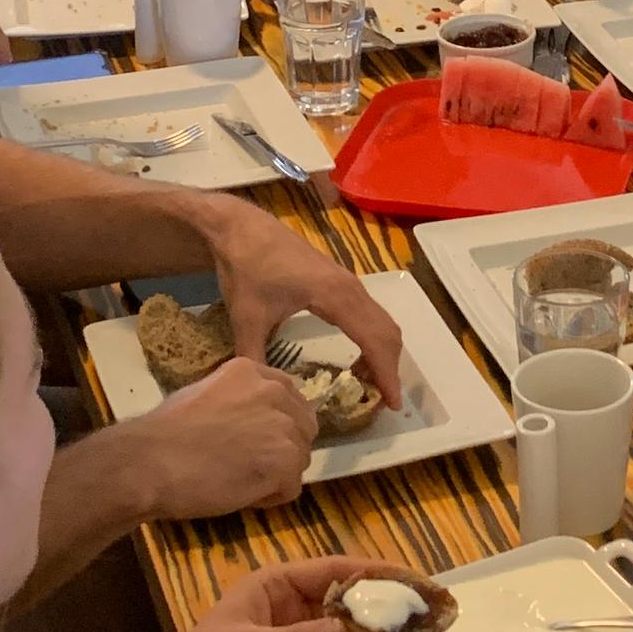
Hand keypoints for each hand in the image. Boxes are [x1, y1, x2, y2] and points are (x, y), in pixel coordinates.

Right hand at [122, 357, 316, 518]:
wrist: (151, 460)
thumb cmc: (163, 433)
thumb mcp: (202, 395)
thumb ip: (235, 402)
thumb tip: (247, 423)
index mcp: (253, 372)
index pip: (288, 398)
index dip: (274, 425)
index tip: (252, 441)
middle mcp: (275, 392)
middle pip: (301, 428)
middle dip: (281, 449)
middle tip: (246, 466)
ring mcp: (284, 425)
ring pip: (298, 459)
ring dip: (274, 475)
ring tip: (237, 481)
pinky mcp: (286, 460)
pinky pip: (291, 488)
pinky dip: (269, 498)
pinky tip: (239, 494)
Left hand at [210, 208, 406, 407]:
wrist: (240, 227)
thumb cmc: (246, 268)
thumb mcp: (245, 318)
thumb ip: (255, 359)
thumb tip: (262, 395)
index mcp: (335, 296)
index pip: (374, 341)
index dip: (386, 374)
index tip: (392, 403)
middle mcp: (351, 288)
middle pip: (386, 332)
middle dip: (388, 368)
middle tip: (380, 401)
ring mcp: (347, 281)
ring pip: (381, 321)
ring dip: (381, 352)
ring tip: (365, 384)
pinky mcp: (339, 280)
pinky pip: (369, 313)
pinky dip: (372, 338)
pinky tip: (354, 357)